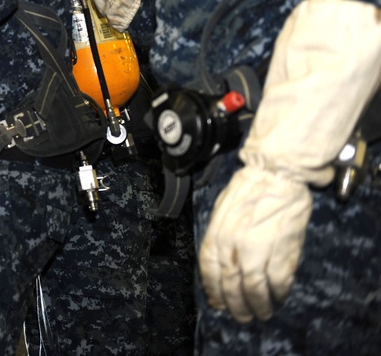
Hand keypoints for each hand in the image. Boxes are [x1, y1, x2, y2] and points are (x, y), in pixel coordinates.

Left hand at [199, 165, 311, 322]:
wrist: (275, 174)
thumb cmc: (248, 189)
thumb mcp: (222, 210)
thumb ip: (220, 236)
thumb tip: (220, 262)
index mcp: (216, 234)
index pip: (209, 271)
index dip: (213, 291)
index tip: (219, 303)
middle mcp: (233, 246)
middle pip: (230, 285)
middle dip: (235, 305)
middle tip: (242, 316)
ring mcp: (257, 250)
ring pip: (254, 290)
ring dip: (258, 306)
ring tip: (261, 314)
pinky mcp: (282, 252)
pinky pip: (278, 282)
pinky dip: (278, 294)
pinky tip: (278, 298)